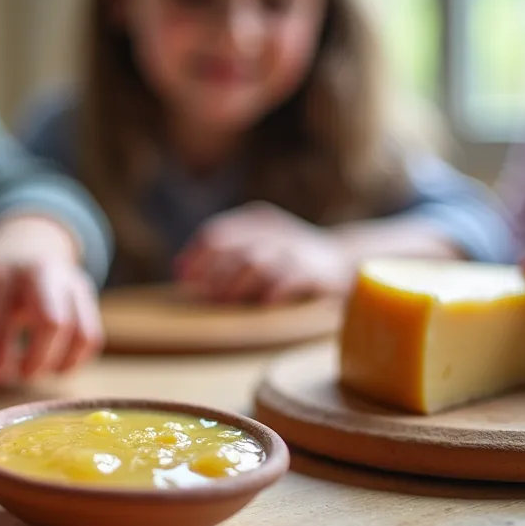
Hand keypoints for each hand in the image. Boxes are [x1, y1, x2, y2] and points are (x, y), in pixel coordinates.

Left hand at [0, 215, 102, 385]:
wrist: (24, 242)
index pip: (1, 327)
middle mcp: (37, 274)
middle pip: (52, 322)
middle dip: (37, 360)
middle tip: (21, 375)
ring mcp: (67, 281)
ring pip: (79, 331)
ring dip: (57, 361)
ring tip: (35, 370)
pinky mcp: (86, 293)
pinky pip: (91, 336)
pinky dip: (75, 358)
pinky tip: (53, 362)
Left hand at [175, 201, 353, 303]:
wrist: (344, 261)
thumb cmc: (290, 260)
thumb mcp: (259, 247)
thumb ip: (225, 256)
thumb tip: (180, 272)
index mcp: (256, 219)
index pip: (215, 232)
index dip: (195, 255)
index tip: (181, 276)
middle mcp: (273, 229)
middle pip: (229, 246)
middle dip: (209, 271)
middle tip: (200, 293)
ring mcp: (294, 248)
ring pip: (254, 264)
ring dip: (234, 286)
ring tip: (224, 302)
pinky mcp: (313, 270)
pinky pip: (287, 281)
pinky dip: (271, 293)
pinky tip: (260, 306)